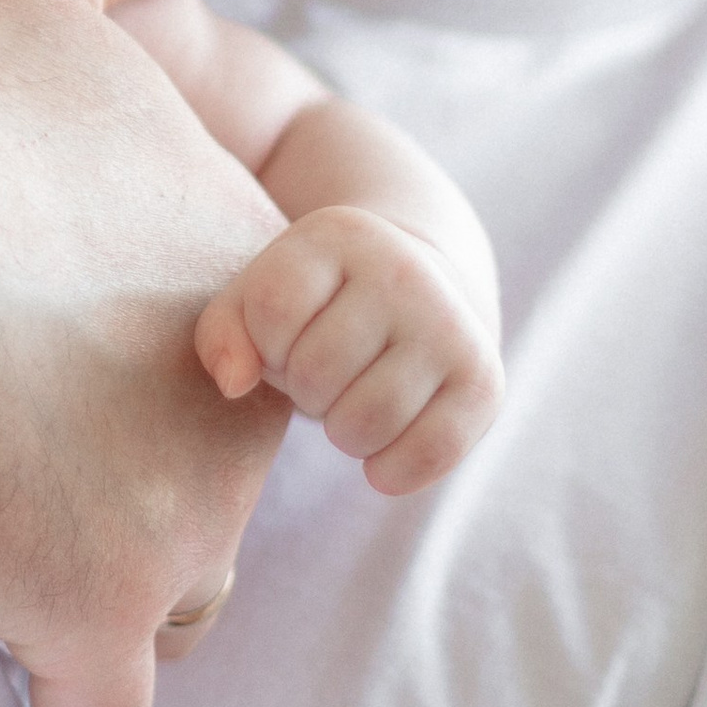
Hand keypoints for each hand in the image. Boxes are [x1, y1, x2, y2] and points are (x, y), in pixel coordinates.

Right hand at [0, 0, 291, 706]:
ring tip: (9, 571)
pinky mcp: (92, 611)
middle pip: (215, 467)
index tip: (59, 349)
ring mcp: (179, 509)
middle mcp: (237, 388)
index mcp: (230, 247)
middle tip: (26, 456)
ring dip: (110, 587)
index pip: (240, 335)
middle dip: (144, 474)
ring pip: (175, 591)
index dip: (156, 346)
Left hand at [195, 203, 502, 495]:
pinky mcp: (484, 380)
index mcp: (338, 235)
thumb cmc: (319, 303)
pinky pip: (427, 454)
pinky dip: (391, 471)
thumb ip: (222, 335)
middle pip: (315, 372)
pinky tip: (380, 453)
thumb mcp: (260, 297)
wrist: (424, 284)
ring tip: (350, 402)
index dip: (264, 345)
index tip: (283, 338)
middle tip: (324, 374)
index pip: (272, 311)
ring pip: (364, 421)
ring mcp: (451, 325)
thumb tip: (233, 383)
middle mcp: (403, 271)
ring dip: (342, 432)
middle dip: (305, 389)